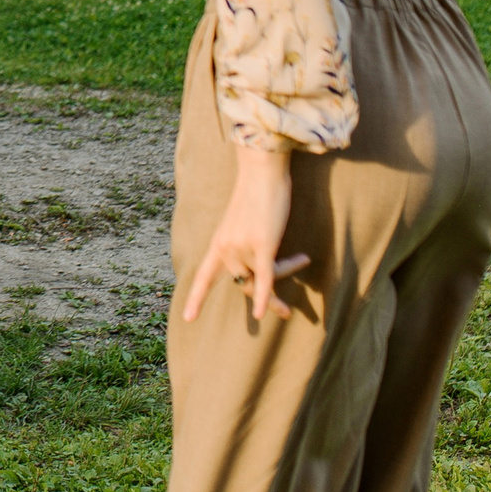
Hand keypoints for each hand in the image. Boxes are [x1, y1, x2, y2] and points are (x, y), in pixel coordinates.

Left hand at [183, 145, 311, 322]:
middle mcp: (226, 248)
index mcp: (218, 243)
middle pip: (248, 284)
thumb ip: (244, 248)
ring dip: (286, 273)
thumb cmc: (256, 196)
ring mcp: (242, 246)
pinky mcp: (262, 244)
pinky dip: (268, 298)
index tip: (188, 319)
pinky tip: (270, 312)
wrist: (261, 172)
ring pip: (263, 279)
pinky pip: (266, 277)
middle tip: (287, 312)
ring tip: (303, 259)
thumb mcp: (243, 225)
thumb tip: (257, 275)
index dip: (196, 298)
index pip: (204, 276)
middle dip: (268, 299)